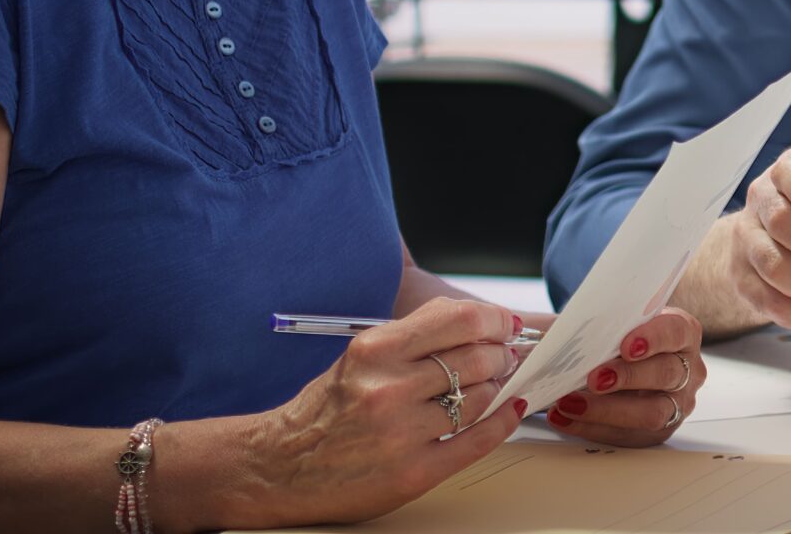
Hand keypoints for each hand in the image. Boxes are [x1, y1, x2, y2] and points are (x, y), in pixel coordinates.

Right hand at [236, 298, 529, 524]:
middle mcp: (388, 388)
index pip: (462, 319)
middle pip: (477, 358)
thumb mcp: (363, 355)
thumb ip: (418, 334)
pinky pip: (477, 441)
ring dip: (497, 389)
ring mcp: (401, 433)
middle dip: (500, 355)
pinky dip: (502, 423)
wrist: (282, 467)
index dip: (495, 320)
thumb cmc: (329, 408)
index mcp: (376, 350)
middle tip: (503, 357)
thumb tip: (481, 321)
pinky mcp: (413, 472)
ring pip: (479, 398)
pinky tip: (509, 412)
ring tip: (493, 385)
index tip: (504, 325)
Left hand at [544, 309, 706, 446]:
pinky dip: (593, 428)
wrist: (628, 358)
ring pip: (652, 412)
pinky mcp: (660, 430)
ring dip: (608, 410)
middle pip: (665, 374)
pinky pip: (630, 435)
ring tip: (570, 403)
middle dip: (627, 377)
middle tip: (594, 378)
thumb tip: (551, 331)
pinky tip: (566, 418)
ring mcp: (678, 402)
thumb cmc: (623, 336)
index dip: (653, 339)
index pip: (675, 332)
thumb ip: (597, 322)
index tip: (626, 346)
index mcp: (682, 332)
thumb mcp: (615, 320)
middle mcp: (688, 368)